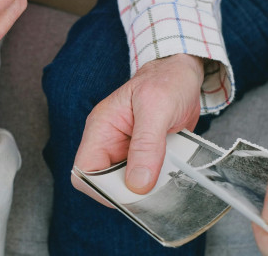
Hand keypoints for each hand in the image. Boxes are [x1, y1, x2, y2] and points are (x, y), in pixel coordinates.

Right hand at [72, 54, 204, 202]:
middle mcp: (109, 142)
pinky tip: (172, 175)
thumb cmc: (166, 80)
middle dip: (127, 191)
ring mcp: (127, 151)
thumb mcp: (156, 108)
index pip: (84, 170)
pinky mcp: (145, 156)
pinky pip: (146, 179)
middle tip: (153, 190)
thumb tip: (137, 183)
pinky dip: (158, 183)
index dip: (101, 188)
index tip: (128, 194)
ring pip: (126, 185)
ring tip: (166, 180)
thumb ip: (146, 145)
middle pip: (104, 183)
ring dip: (146, 189)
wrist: (184, 73)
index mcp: (101, 128)